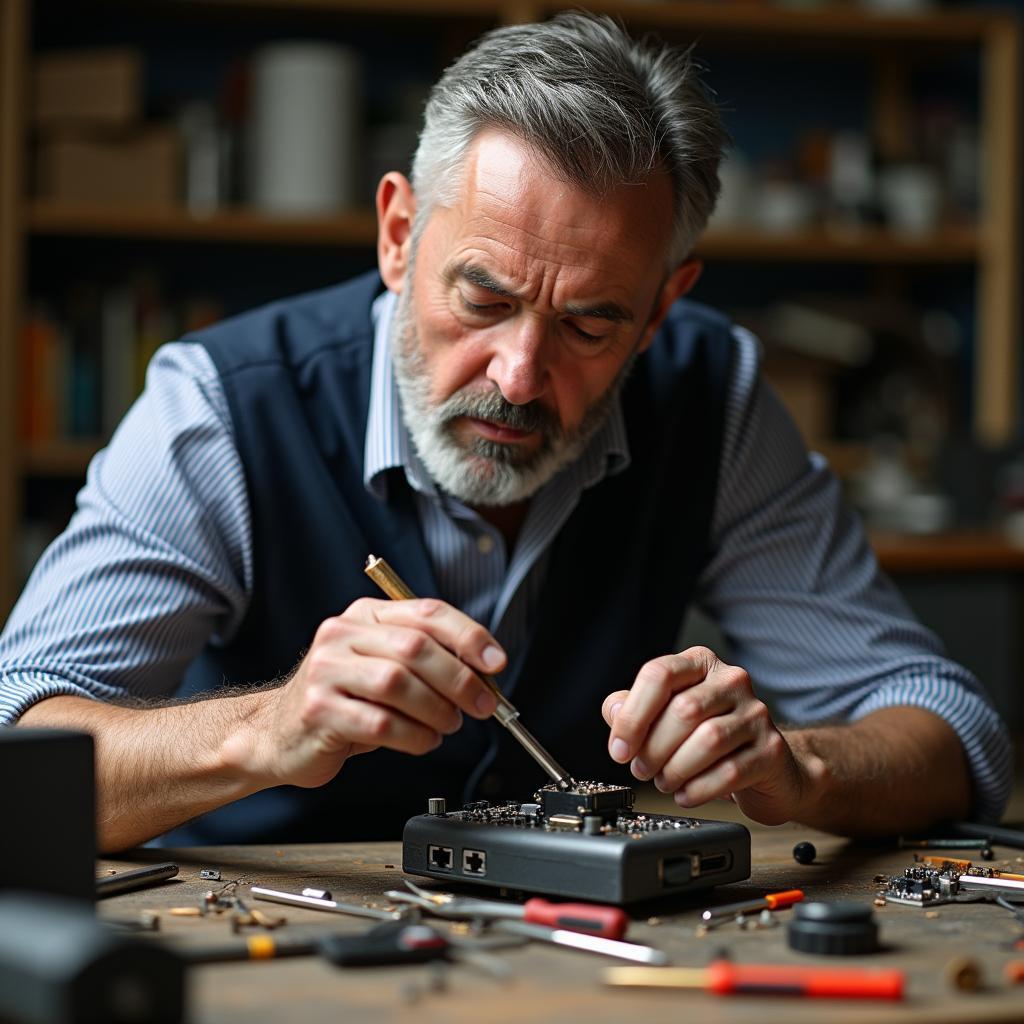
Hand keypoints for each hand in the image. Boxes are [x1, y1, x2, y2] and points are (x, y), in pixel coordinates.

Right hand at [237, 598, 504, 788]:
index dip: (468, 635)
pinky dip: (414, 736)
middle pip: (415, 647)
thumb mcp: (383, 666)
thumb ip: (427, 660)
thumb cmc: (343, 700)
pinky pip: (381, 724)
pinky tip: (422, 741)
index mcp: (366, 615)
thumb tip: (485, 672)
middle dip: (460, 679)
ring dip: (437, 710)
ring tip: (447, 725)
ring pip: (398, 683)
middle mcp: (342, 634)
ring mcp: (326, 671)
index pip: (426, 612)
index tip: (496, 661)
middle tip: (482, 704)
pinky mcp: (319, 711)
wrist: (276, 733)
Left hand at [602, 646, 810, 825]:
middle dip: (653, 748)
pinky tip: (686, 794)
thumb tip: (615, 711)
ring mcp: (756, 714)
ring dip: (675, 769)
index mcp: (700, 663)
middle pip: (683, 710)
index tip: (619, 749)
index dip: (633, 716)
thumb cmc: (707, 735)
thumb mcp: (665, 714)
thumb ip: (633, 708)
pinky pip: (729, 772)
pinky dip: (698, 789)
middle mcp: (732, 681)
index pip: (660, 675)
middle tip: (642, 770)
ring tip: (664, 781)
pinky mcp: (771, 750)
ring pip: (708, 740)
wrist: (767, 767)